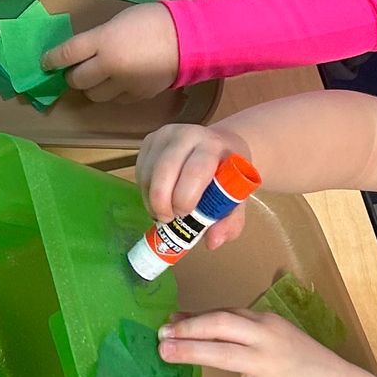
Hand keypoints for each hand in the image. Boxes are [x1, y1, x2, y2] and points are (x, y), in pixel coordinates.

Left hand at [48, 3, 179, 100]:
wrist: (188, 38)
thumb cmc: (152, 20)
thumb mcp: (118, 21)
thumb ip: (99, 38)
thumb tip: (82, 52)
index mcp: (103, 41)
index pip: (66, 54)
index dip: (52, 59)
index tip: (46, 62)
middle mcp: (109, 66)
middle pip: (77, 80)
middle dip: (72, 76)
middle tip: (75, 69)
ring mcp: (123, 84)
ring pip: (94, 95)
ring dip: (91, 87)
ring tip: (97, 77)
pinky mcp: (138, 96)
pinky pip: (116, 99)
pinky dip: (112, 92)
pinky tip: (119, 82)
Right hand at [138, 122, 252, 240]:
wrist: (221, 146)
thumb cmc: (228, 174)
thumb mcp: (236, 196)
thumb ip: (230, 221)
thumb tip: (212, 242)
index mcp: (212, 146)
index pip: (195, 170)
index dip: (185, 197)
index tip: (184, 216)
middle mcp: (187, 135)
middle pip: (165, 169)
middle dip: (163, 201)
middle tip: (169, 220)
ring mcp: (164, 135)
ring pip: (148, 172)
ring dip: (152, 199)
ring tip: (165, 212)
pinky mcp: (149, 141)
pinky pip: (140, 171)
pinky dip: (145, 191)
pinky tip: (158, 199)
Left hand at [161, 308, 348, 376]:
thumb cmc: (306, 367)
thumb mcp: (277, 341)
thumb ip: (245, 335)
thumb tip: (206, 329)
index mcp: (267, 323)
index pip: (225, 314)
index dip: (194, 317)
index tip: (170, 321)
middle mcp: (266, 339)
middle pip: (219, 325)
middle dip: (187, 328)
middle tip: (161, 335)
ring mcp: (267, 366)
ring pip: (222, 354)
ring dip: (190, 352)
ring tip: (165, 354)